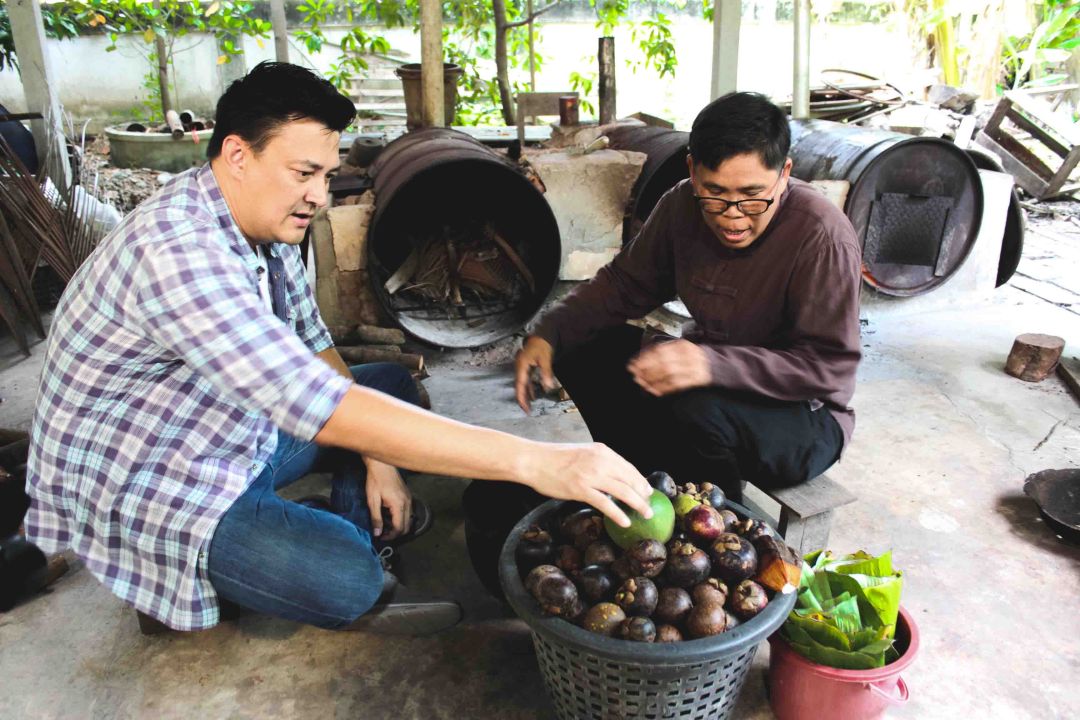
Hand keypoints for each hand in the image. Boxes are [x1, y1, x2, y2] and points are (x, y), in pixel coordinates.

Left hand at [364, 458, 411, 540]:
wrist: (382, 464)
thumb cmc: (376, 480)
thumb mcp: (373, 500)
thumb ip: (376, 518)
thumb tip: (377, 533)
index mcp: (399, 505)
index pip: (399, 528)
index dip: (390, 536)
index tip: (380, 536)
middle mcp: (408, 503)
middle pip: (406, 527)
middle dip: (395, 533)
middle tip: (383, 533)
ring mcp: (409, 499)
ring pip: (409, 520)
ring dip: (399, 526)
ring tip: (385, 524)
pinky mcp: (408, 496)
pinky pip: (408, 512)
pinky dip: (401, 518)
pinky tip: (389, 515)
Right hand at [514, 336, 555, 412]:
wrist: (541, 335)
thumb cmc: (542, 345)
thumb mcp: (545, 359)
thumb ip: (546, 373)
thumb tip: (548, 387)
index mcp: (521, 366)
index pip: (520, 385)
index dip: (521, 398)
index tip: (524, 408)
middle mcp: (519, 367)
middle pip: (518, 387)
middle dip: (522, 399)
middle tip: (527, 411)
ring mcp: (522, 367)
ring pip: (522, 384)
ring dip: (526, 395)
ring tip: (529, 406)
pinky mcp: (526, 367)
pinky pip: (526, 380)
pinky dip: (529, 388)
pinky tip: (532, 395)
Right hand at [519, 442, 652, 527]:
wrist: (534, 460)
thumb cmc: (554, 458)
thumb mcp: (582, 453)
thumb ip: (597, 461)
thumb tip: (611, 476)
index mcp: (601, 451)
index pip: (628, 467)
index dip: (640, 480)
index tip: (646, 490)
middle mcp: (600, 461)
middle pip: (630, 479)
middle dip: (643, 493)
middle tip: (649, 504)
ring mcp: (591, 475)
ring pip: (623, 491)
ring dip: (638, 504)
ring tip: (646, 514)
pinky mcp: (581, 489)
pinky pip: (605, 504)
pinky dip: (618, 514)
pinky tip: (625, 522)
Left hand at [627, 339, 711, 395]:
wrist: (716, 364)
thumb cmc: (694, 357)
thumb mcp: (681, 349)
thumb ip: (664, 353)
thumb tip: (641, 360)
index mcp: (682, 346)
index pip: (660, 351)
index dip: (645, 358)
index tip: (633, 364)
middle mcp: (688, 355)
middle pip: (663, 362)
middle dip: (646, 370)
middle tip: (635, 375)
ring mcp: (693, 368)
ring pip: (669, 374)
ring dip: (653, 380)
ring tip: (642, 383)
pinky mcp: (697, 380)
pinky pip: (677, 385)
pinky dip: (664, 388)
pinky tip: (654, 390)